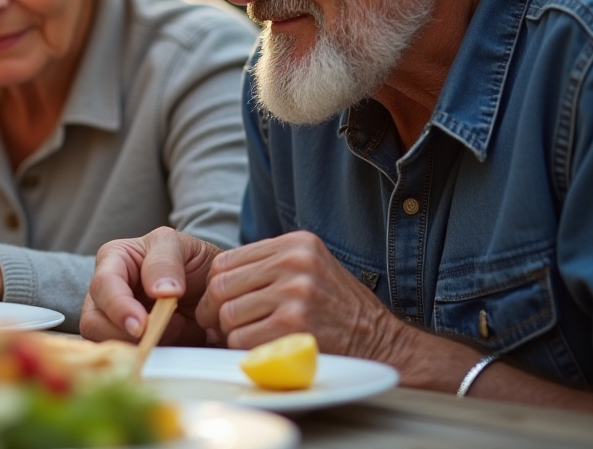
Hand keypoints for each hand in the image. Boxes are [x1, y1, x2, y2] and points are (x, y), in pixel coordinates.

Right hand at [80, 227, 219, 345]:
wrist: (209, 284)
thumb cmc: (188, 259)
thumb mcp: (179, 246)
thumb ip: (165, 261)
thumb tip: (159, 292)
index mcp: (113, 261)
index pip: (103, 286)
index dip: (118, 307)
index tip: (141, 325)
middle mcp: (106, 292)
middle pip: (93, 321)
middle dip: (124, 334)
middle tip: (158, 332)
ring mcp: (114, 321)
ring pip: (106, 344)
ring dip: (138, 345)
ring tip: (174, 328)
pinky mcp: (129, 344)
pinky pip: (126, 358)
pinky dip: (149, 355)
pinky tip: (172, 339)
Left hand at [199, 230, 403, 359]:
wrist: (380, 339)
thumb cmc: (337, 308)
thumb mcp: (308, 269)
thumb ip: (267, 266)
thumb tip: (214, 283)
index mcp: (295, 243)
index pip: (225, 260)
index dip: (213, 287)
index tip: (217, 304)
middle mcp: (294, 261)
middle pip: (222, 286)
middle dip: (213, 311)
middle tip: (217, 327)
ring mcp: (295, 291)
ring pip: (228, 313)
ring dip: (228, 333)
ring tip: (243, 338)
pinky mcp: (295, 323)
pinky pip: (242, 338)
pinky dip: (241, 349)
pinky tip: (258, 349)